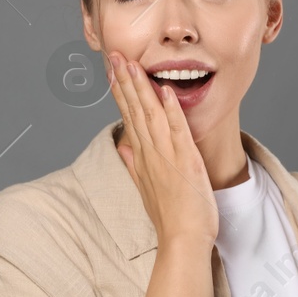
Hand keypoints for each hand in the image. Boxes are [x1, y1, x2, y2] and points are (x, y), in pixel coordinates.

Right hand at [106, 51, 218, 247]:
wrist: (182, 240)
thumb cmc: (170, 218)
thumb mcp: (147, 189)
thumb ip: (135, 166)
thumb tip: (124, 149)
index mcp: (143, 158)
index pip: (129, 117)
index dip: (120, 92)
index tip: (112, 72)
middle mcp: (150, 153)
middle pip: (134, 110)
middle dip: (124, 81)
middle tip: (115, 55)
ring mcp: (166, 156)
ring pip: (150, 114)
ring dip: (141, 87)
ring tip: (131, 63)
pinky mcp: (184, 161)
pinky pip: (176, 130)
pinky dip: (171, 110)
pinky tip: (165, 90)